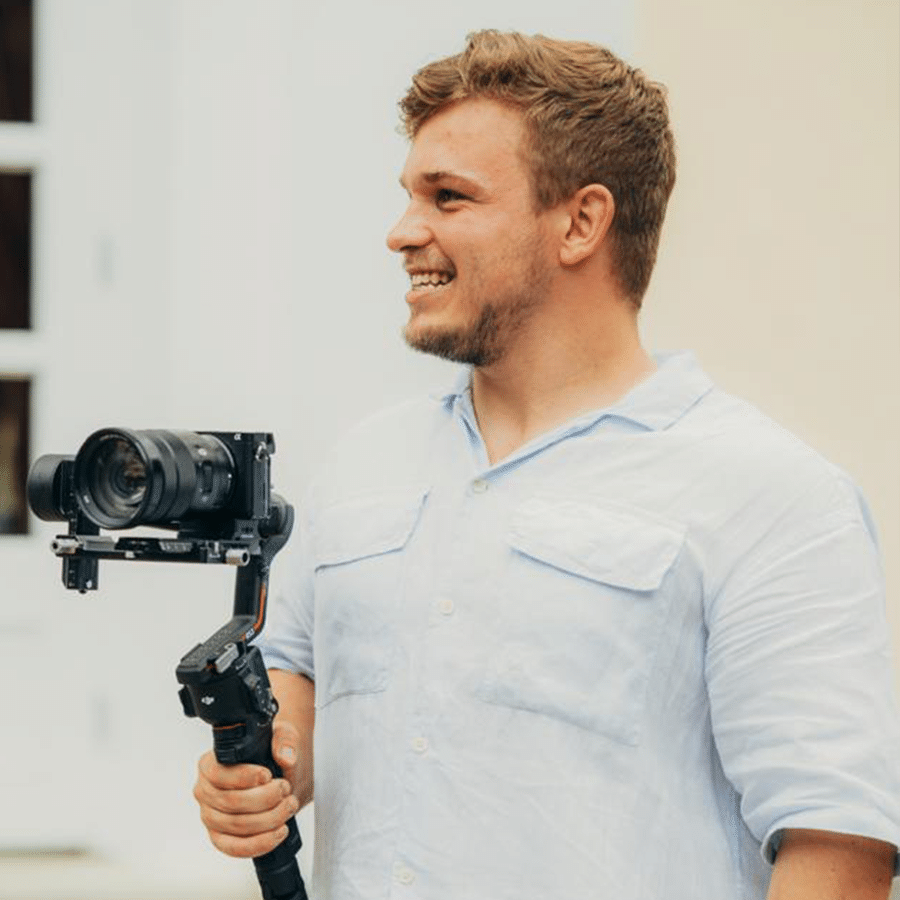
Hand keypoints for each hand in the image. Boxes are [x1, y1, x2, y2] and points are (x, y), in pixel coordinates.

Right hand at [193, 721, 301, 857]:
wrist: (280, 775)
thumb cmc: (272, 754)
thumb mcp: (282, 737)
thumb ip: (285, 742)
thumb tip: (287, 757)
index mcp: (209, 764)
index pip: (219, 774)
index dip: (244, 777)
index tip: (268, 775)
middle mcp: (205, 791)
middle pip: (230, 802)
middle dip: (264, 799)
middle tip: (285, 789)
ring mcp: (210, 817)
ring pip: (236, 826)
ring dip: (268, 820)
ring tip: (288, 806)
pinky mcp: (221, 837)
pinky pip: (235, 848)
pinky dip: (260, 843)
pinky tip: (278, 832)